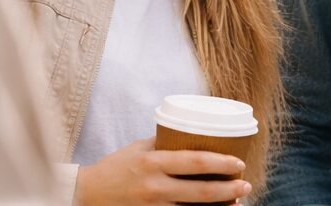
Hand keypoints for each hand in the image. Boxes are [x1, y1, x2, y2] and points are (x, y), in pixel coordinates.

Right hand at [75, 138, 250, 204]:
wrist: (85, 194)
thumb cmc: (115, 167)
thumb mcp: (138, 148)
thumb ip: (164, 141)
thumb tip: (192, 131)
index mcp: (153, 162)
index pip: (195, 162)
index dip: (221, 163)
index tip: (239, 163)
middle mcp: (154, 187)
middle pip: (200, 192)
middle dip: (228, 189)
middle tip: (245, 185)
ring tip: (237, 202)